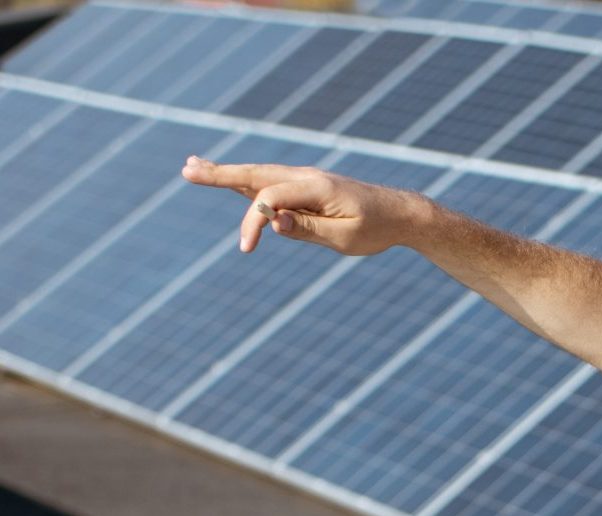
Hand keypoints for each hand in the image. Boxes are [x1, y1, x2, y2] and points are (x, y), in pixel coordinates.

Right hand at [181, 157, 425, 255]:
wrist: (399, 213)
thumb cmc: (375, 229)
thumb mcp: (344, 237)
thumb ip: (307, 229)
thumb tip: (272, 221)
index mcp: (316, 187)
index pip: (271, 197)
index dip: (253, 221)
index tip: (245, 248)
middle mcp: (306, 176)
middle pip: (255, 174)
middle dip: (220, 174)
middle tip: (187, 170)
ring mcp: (304, 179)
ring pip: (259, 174)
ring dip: (226, 173)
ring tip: (194, 167)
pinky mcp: (305, 186)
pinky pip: (269, 181)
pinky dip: (245, 179)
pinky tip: (227, 178)